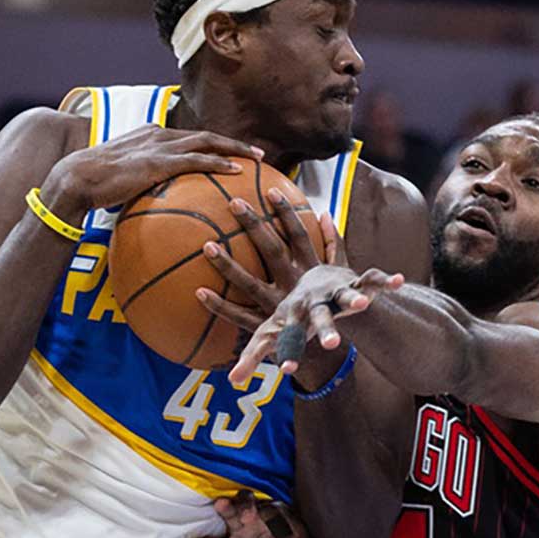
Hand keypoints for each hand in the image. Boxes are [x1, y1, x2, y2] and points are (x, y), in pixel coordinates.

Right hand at [40, 125, 261, 221]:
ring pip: (206, 142)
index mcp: (151, 137)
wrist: (76, 179)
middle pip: (205, 136)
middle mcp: (158, 135)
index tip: (235, 154)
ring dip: (235, 150)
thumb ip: (143, 186)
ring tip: (257, 160)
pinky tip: (236, 173)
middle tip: (258, 155)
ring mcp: (159, 146)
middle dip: (233, 144)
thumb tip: (154, 207)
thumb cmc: (96, 185)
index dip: (215, 145)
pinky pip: (196, 160)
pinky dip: (218, 163)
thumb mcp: (124, 180)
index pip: (190, 138)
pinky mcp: (158, 162)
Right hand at [185, 491, 321, 537]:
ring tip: (220, 505)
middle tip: (249, 516)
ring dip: (227, 509)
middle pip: (253, 505)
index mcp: (281, 516)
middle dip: (250, 508)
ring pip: (231, 514)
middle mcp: (258, 517)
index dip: (285, 532)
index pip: (281, 517)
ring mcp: (239, 531)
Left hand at [196, 193, 336, 329]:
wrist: (337, 347)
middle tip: (234, 202)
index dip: (286, 212)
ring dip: (228, 265)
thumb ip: (334, 244)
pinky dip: (220, 306)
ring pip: (250, 282)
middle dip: (255, 226)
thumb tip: (326, 214)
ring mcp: (279, 306)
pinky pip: (240, 315)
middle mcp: (294, 284)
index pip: (299, 235)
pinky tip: (198, 292)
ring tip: (207, 246)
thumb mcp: (340, 274)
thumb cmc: (333, 305)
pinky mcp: (267, 328)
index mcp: (311, 271)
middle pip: (272, 250)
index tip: (271, 190)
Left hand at [227, 264, 404, 383]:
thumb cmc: (291, 315)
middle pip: (320, 317)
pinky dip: (385, 281)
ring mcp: (335, 292)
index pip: (289, 336)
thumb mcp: (271, 333)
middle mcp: (314, 302)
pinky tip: (399, 281)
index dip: (289, 352)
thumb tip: (230, 382)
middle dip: (326, 329)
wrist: (310, 278)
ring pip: (346, 295)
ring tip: (364, 304)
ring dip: (355, 298)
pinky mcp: (355, 283)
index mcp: (293, 316)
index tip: (286, 371)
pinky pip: (371, 280)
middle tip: (332, 345)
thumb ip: (252, 356)